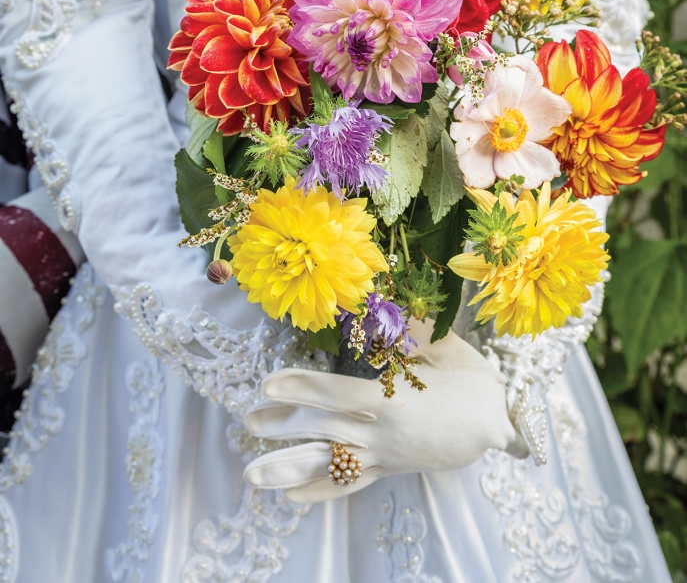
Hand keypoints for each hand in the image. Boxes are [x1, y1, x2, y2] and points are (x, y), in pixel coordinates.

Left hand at [243, 319, 523, 502]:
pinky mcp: (391, 468)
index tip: (270, 382)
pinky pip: (352, 483)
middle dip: (285, 425)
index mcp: (394, 400)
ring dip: (290, 469)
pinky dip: (323, 491)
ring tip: (254, 475)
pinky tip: (293, 498)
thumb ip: (411, 330)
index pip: (338, 393)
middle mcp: (384, 432)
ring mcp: (386, 454)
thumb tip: (382, 303)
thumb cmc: (474, 381)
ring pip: (331, 464)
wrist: (501, 423)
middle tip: (249, 422)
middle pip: (325, 429)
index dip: (303, 387)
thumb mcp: (445, 348)